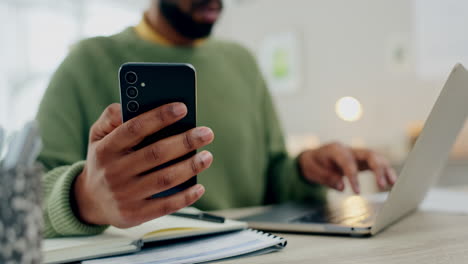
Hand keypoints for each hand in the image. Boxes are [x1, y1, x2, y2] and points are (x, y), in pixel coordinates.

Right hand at [73, 103, 213, 227]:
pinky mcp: (135, 214)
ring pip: (164, 179)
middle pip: (156, 154)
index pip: (135, 128)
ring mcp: (125, 195)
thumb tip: (129, 104)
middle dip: (185, 142)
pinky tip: (199, 186)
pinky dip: (185, 197)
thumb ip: (110, 117)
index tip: (182, 108)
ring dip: (190, 167)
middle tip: (206, 133)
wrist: (90, 201)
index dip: (159, 117)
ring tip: (207, 156)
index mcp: (106, 149)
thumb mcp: (97, 136)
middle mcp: (114, 172)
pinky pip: (165, 205)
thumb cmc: (103, 160)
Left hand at [298, 142, 396, 193]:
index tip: (357, 192)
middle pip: (368, 154)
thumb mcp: (313, 171)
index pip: (348, 162)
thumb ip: (327, 178)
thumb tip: (342, 187)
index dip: (353, 177)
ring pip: (376, 157)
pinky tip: (391, 181)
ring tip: (393, 183)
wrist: (313, 157)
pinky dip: (385, 170)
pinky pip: (376, 162)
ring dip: (385, 169)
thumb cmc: (313, 164)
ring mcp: (356, 154)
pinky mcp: (362, 160)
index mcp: (335, 150)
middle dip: (377, 169)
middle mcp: (349, 149)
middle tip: (382, 185)